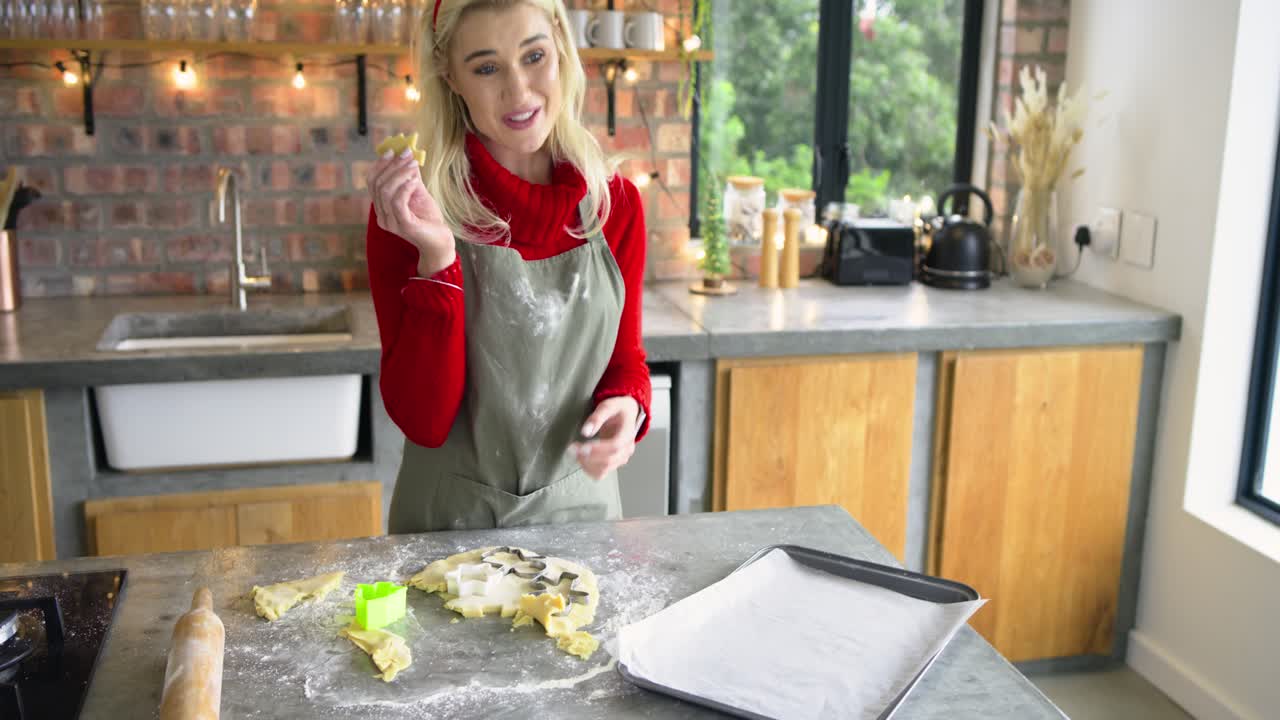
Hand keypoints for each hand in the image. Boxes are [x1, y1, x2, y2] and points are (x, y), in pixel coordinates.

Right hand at [366, 148, 454, 273]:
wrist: (440, 241)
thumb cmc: (428, 218)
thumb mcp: (418, 192)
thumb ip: (410, 176)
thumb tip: (407, 155)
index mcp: (381, 207)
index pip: (372, 182)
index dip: (380, 164)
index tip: (393, 150)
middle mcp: (382, 216)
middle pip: (377, 184)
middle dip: (392, 165)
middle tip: (407, 154)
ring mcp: (391, 222)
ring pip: (386, 191)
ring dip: (400, 174)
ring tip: (414, 165)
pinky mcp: (403, 226)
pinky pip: (397, 202)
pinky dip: (405, 187)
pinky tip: (415, 180)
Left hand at [570, 396, 639, 479]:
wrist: (627, 414)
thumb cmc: (618, 410)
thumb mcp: (608, 406)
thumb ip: (597, 417)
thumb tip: (585, 432)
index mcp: (627, 434)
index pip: (615, 446)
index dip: (597, 449)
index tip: (581, 447)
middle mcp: (627, 449)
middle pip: (609, 460)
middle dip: (588, 457)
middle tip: (572, 449)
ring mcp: (621, 457)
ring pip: (604, 469)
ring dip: (587, 464)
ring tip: (575, 453)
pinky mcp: (614, 462)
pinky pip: (602, 473)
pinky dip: (589, 469)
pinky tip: (581, 459)